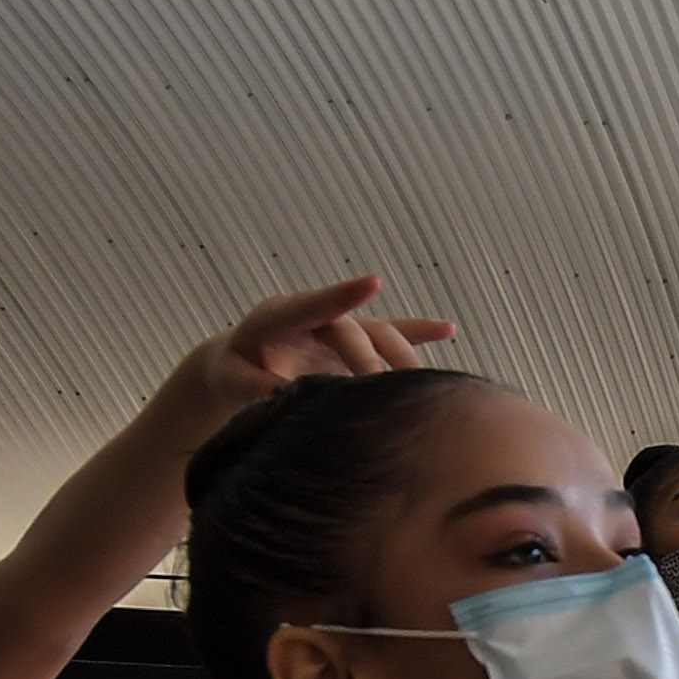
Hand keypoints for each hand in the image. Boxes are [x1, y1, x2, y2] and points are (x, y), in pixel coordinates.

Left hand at [169, 277, 456, 427]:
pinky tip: (448, 329)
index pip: (312, 305)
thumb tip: (281, 395)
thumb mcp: (231, 380)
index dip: (341, 296)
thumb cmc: (232, 372)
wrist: (239, 362)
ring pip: (378, 333)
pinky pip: (391, 332)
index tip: (372, 283)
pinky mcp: (355, 340)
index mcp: (277, 318)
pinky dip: (418, 332)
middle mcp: (315, 315)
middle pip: (352, 329)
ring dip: (400, 358)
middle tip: (382, 391)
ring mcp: (339, 326)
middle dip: (369, 359)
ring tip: (419, 385)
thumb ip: (252, 385)